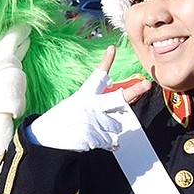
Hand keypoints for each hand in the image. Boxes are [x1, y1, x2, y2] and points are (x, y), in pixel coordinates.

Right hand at [28, 47, 148, 150]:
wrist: (46, 138)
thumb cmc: (62, 121)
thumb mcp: (76, 105)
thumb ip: (98, 104)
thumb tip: (119, 107)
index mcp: (85, 95)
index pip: (97, 76)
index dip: (106, 61)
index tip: (112, 49)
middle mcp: (90, 105)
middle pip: (119, 98)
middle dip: (135, 90)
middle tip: (147, 84)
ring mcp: (93, 120)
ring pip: (117, 125)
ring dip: (110, 130)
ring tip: (94, 131)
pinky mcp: (93, 136)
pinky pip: (111, 141)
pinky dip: (109, 144)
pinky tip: (98, 142)